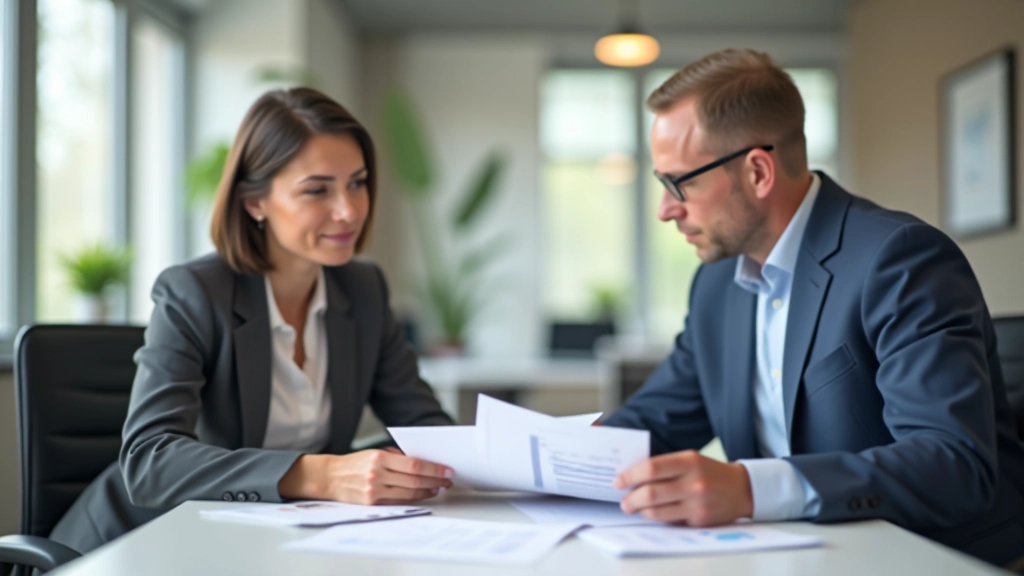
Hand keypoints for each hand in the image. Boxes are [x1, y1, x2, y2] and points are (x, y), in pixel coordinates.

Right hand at [279, 450, 452, 504]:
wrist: (330, 477)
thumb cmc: (354, 463)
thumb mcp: (374, 453)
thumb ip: (397, 457)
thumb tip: (423, 462)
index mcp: (379, 458)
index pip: (414, 464)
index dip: (434, 469)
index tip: (447, 470)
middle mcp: (377, 474)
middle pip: (415, 480)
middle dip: (436, 481)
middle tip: (448, 480)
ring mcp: (375, 490)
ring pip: (409, 493)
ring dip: (428, 491)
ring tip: (438, 487)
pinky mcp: (372, 503)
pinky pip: (399, 501)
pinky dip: (414, 499)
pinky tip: (423, 494)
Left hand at [614, 450, 752, 525]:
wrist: (741, 489)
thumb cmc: (709, 472)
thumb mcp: (690, 459)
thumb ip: (665, 466)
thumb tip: (632, 476)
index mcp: (689, 461)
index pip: (651, 468)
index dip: (630, 476)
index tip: (618, 481)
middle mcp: (693, 482)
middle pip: (650, 493)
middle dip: (630, 499)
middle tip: (623, 501)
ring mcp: (697, 503)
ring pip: (657, 512)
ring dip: (640, 512)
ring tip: (633, 508)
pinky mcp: (700, 520)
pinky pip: (670, 522)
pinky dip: (657, 518)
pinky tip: (653, 514)